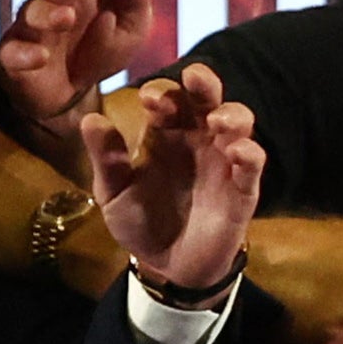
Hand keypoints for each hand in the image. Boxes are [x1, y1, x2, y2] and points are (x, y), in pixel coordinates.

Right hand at [0, 0, 154, 125]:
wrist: (71, 94)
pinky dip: (25, 54)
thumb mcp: (131, 30)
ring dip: (49, 14)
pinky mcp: (14, 58)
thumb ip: (136, 1)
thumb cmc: (101, 50)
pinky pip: (13, 53)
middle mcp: (53, 1)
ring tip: (67, 18)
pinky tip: (41, 56)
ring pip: (33, 13)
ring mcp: (31, 28)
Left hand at [80, 62, 262, 292]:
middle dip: (204, 82)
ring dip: (232, 114)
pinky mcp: (242, 190)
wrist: (164, 266)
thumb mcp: (113, 192)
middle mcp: (196, 138)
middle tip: (194, 77)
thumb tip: (89, 120)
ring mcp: (222, 161)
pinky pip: (253, 164)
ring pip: (239, 122)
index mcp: (164, 132)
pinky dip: (250, 153)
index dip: (161, 93)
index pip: (167, 98)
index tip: (149, 100)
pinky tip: (237, 152)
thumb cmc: (139, 220)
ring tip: (218, 121)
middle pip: (207, 97)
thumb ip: (106, 158)